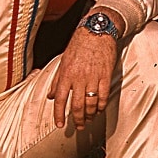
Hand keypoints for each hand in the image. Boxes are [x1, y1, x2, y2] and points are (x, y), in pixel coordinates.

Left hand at [47, 15, 120, 129]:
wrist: (96, 31)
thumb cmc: (79, 45)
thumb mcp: (63, 61)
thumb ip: (57, 80)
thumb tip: (52, 96)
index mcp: (66, 74)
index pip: (61, 100)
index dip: (59, 115)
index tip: (60, 125)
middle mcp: (79, 78)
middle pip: (77, 105)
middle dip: (77, 119)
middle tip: (79, 126)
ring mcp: (93, 77)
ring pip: (91, 103)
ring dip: (90, 114)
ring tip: (89, 119)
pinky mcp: (105, 75)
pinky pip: (103, 95)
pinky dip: (101, 105)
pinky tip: (100, 110)